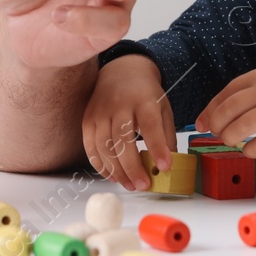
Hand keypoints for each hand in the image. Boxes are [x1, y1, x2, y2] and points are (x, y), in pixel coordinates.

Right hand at [82, 54, 174, 190]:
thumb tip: (167, 165)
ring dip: (117, 171)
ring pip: (104, 147)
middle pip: (123, 140)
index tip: (165, 166)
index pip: (150, 126)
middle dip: (133, 167)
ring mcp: (100, 112)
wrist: (122, 71)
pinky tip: (113, 176)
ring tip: (130, 185)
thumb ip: (167, 135)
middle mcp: (119, 105)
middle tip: (144, 185)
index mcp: (143, 100)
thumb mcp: (163, 108)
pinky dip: (101, 165)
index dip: (157, 148)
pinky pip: (90, 147)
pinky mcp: (88, 119)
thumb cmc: (145, 93)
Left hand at [195, 66, 255, 156]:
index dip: (210, 110)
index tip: (202, 123)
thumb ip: (250, 94)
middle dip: (216, 125)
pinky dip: (250, 150)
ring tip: (231, 142)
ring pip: (240, 126)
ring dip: (230, 138)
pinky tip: (251, 150)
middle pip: (228, 109)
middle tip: (216, 134)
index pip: (226, 93)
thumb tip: (219, 114)